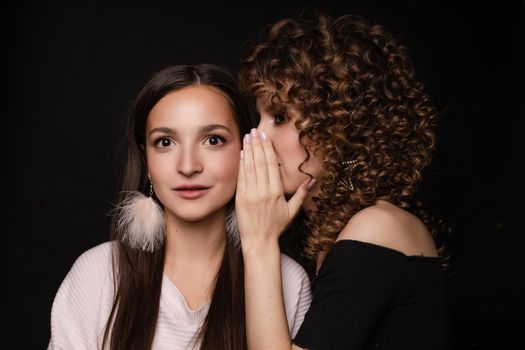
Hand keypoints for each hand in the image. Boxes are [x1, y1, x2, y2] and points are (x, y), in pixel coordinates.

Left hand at [236, 128, 312, 252]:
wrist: (259, 241)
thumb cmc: (276, 227)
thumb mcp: (292, 212)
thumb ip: (301, 194)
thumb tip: (312, 180)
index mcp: (276, 192)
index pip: (271, 165)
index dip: (267, 149)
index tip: (265, 136)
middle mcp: (263, 191)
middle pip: (260, 162)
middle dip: (257, 145)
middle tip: (255, 130)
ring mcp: (250, 194)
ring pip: (249, 167)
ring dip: (248, 150)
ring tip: (247, 137)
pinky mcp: (240, 198)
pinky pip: (241, 177)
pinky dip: (241, 164)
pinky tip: (242, 154)